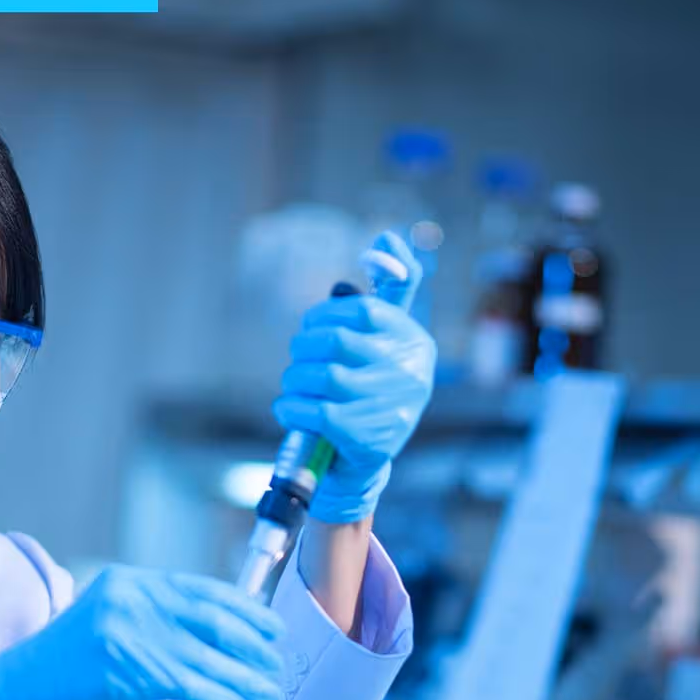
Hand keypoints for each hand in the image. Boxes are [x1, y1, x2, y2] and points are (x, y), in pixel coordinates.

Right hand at [0, 566, 285, 699]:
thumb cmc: (52, 676)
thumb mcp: (102, 632)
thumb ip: (147, 626)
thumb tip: (205, 642)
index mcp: (125, 583)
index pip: (197, 589)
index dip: (240, 608)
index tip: (270, 625)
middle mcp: (126, 598)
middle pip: (207, 615)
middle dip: (250, 639)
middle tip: (277, 658)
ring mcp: (120, 631)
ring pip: (200, 652)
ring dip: (242, 673)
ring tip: (268, 687)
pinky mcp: (116, 669)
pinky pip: (182, 680)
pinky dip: (216, 692)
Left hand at [273, 233, 436, 522]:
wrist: (365, 460)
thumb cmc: (369, 388)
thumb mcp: (383, 340)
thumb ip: (387, 291)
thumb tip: (387, 238)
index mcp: (412, 341)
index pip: (361, 312)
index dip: (323, 316)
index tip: (309, 328)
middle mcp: (407, 372)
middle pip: (336, 343)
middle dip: (303, 349)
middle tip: (297, 358)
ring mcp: (388, 406)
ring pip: (322, 378)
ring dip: (294, 380)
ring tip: (292, 386)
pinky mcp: (366, 437)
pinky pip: (315, 412)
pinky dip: (291, 408)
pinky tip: (288, 408)